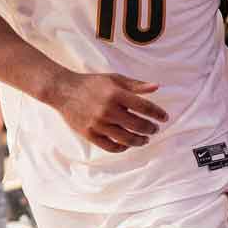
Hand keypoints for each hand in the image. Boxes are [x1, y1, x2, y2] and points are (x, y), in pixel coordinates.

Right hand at [53, 72, 168, 152]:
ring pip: (126, 139)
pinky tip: (128, 144)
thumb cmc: (91, 84)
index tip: (164, 118)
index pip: (144, 107)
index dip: (157, 114)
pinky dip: (122, 147)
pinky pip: (110, 146)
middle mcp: (108, 110)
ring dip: (139, 140)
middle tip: (155, 129)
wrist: (63, 91)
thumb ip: (136, 85)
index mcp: (115, 94)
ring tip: (145, 139)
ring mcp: (98, 124)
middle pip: (137, 125)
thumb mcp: (114, 79)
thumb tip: (157, 87)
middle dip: (150, 129)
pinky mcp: (90, 134)